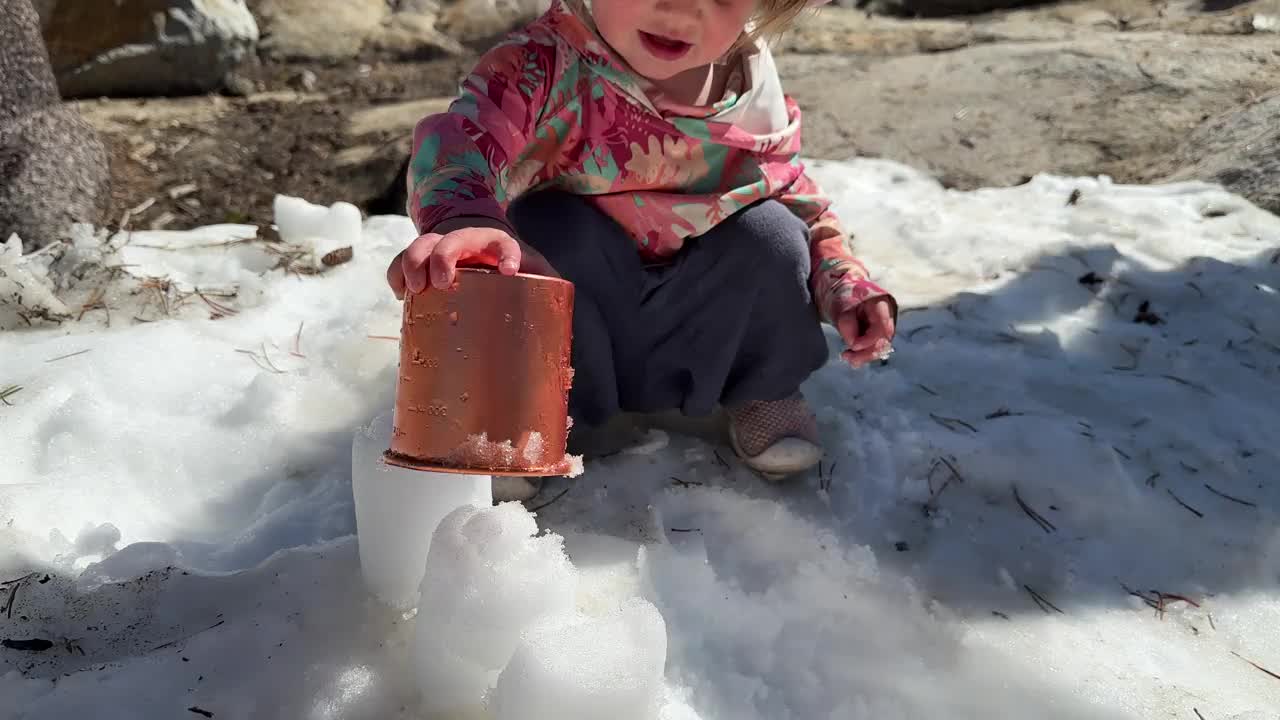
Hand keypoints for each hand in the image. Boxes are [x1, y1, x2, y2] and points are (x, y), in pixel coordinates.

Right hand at [386, 218, 557, 299]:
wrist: (475, 234)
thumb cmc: (507, 260)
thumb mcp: (530, 266)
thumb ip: (544, 282)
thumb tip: (558, 317)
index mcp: (497, 242)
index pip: (503, 242)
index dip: (507, 253)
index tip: (508, 271)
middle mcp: (465, 239)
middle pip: (452, 239)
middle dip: (444, 257)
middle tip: (442, 283)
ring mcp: (438, 246)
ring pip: (420, 244)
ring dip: (412, 264)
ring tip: (412, 289)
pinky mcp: (419, 258)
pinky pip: (399, 261)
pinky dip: (396, 275)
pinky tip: (400, 294)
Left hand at [836, 296, 895, 368]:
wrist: (847, 295)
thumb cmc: (846, 297)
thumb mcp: (844, 307)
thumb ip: (848, 325)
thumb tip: (854, 345)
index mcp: (882, 305)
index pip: (882, 326)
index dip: (869, 340)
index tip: (853, 346)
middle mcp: (888, 317)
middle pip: (883, 340)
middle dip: (866, 353)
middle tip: (847, 356)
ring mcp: (886, 328)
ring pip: (880, 348)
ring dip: (863, 356)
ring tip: (846, 356)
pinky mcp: (880, 336)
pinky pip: (874, 349)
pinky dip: (863, 355)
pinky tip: (851, 357)